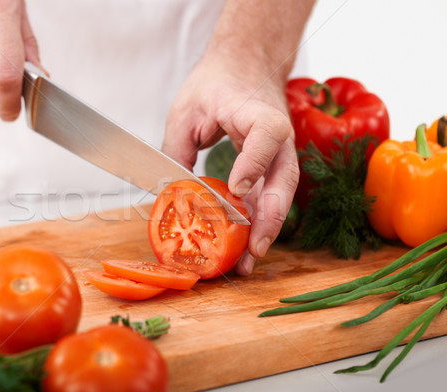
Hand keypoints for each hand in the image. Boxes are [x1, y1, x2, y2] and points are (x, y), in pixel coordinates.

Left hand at [162, 55, 298, 274]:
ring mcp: (279, 153)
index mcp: (258, 111)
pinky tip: (245, 247)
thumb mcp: (185, 111)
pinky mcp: (271, 167)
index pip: (266, 135)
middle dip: (269, 218)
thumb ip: (178, 151)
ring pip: (279, 195)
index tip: (237, 187)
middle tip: (254, 250)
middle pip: (284, 178)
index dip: (254, 162)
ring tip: (249, 262)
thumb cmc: (215, 84)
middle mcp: (278, 136)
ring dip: (266, 230)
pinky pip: (267, 197)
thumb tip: (170, 196)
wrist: (244, 67)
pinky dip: (258, 222)